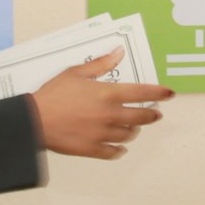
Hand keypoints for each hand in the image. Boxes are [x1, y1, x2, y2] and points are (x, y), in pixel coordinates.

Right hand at [31, 48, 171, 159]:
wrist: (34, 120)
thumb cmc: (53, 94)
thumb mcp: (76, 72)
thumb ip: (101, 64)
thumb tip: (119, 52)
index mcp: (108, 94)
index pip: (143, 93)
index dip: (159, 93)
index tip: (169, 94)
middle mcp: (110, 115)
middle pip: (141, 117)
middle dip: (152, 115)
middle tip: (155, 114)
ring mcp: (102, 134)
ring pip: (129, 135)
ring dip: (134, 130)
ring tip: (134, 128)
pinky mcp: (92, 149)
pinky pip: (113, 152)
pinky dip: (119, 150)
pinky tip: (120, 148)